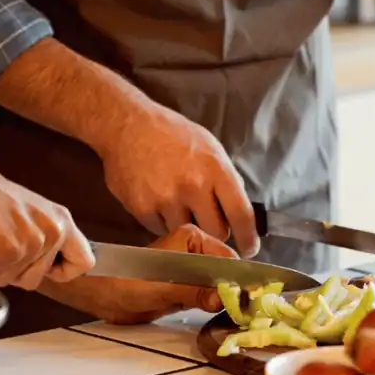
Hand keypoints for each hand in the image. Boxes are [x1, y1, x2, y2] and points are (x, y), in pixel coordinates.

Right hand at [0, 154, 93, 290]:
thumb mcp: (31, 213)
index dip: (62, 272)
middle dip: (14, 272)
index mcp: (62, 220)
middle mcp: (53, 230)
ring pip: (13, 281)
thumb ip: (46, 237)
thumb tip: (50, 269)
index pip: (84, 261)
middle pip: (37, 280)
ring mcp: (32, 242)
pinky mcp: (9, 250)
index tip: (44, 270)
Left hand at [44, 224, 232, 324]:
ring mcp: (191, 268)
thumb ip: (195, 291)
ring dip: (228, 300)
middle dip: (238, 291)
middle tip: (249, 313)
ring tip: (239, 316)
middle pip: (228, 272)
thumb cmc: (126, 282)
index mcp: (192, 237)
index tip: (255, 301)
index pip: (229, 258)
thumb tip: (226, 298)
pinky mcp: (186, 286)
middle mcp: (195, 249)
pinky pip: (209, 295)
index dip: (243, 280)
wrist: (102, 294)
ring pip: (221, 285)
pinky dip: (217, 306)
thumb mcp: (163, 287)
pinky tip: (224, 316)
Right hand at [95, 102, 258, 257]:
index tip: (248, 249)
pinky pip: (161, 231)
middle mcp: (193, 186)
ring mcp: (166, 199)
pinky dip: (163, 222)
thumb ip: (225, 178)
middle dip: (215, 230)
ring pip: (187, 235)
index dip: (248, 238)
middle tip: (207, 220)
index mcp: (215, 168)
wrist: (126, 125)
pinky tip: (158, 200)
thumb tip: (239, 211)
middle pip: (216, 233)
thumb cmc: (171, 133)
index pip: (241, 215)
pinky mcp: (142, 209)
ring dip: (185, 224)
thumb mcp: (209, 145)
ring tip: (176, 203)